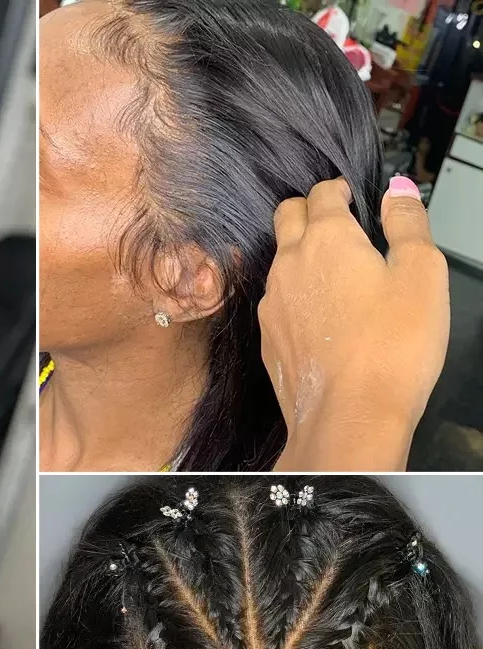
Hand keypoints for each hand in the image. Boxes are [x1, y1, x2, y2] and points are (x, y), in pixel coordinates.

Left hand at [259, 177, 449, 454]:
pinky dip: (295, 297)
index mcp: (326, 238)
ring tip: (334, 274)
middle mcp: (289, 265)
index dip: (338, 190)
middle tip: (336, 223)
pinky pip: (276, 303)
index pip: (321, 193)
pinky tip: (320, 316)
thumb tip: (397, 191)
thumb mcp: (422, 272)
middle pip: (285, 217)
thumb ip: (408, 223)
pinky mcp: (268, 339)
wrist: (349, 416)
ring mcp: (272, 304)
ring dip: (299, 255)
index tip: (351, 197)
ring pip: (278, 262)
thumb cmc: (392, 346)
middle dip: (308, 211)